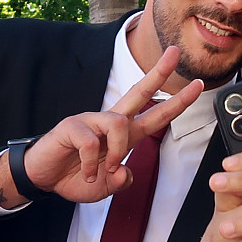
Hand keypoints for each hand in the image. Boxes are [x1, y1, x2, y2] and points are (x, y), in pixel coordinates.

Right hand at [2, 46, 204, 205]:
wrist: (43, 178)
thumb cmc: (74, 176)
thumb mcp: (105, 188)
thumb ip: (120, 182)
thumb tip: (126, 172)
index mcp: (123, 135)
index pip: (155, 113)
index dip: (177, 102)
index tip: (197, 85)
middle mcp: (110, 122)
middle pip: (139, 92)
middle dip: (158, 73)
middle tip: (175, 53)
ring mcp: (91, 121)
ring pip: (119, 123)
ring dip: (116, 152)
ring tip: (105, 171)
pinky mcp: (72, 126)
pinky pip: (91, 141)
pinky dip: (91, 163)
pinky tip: (86, 172)